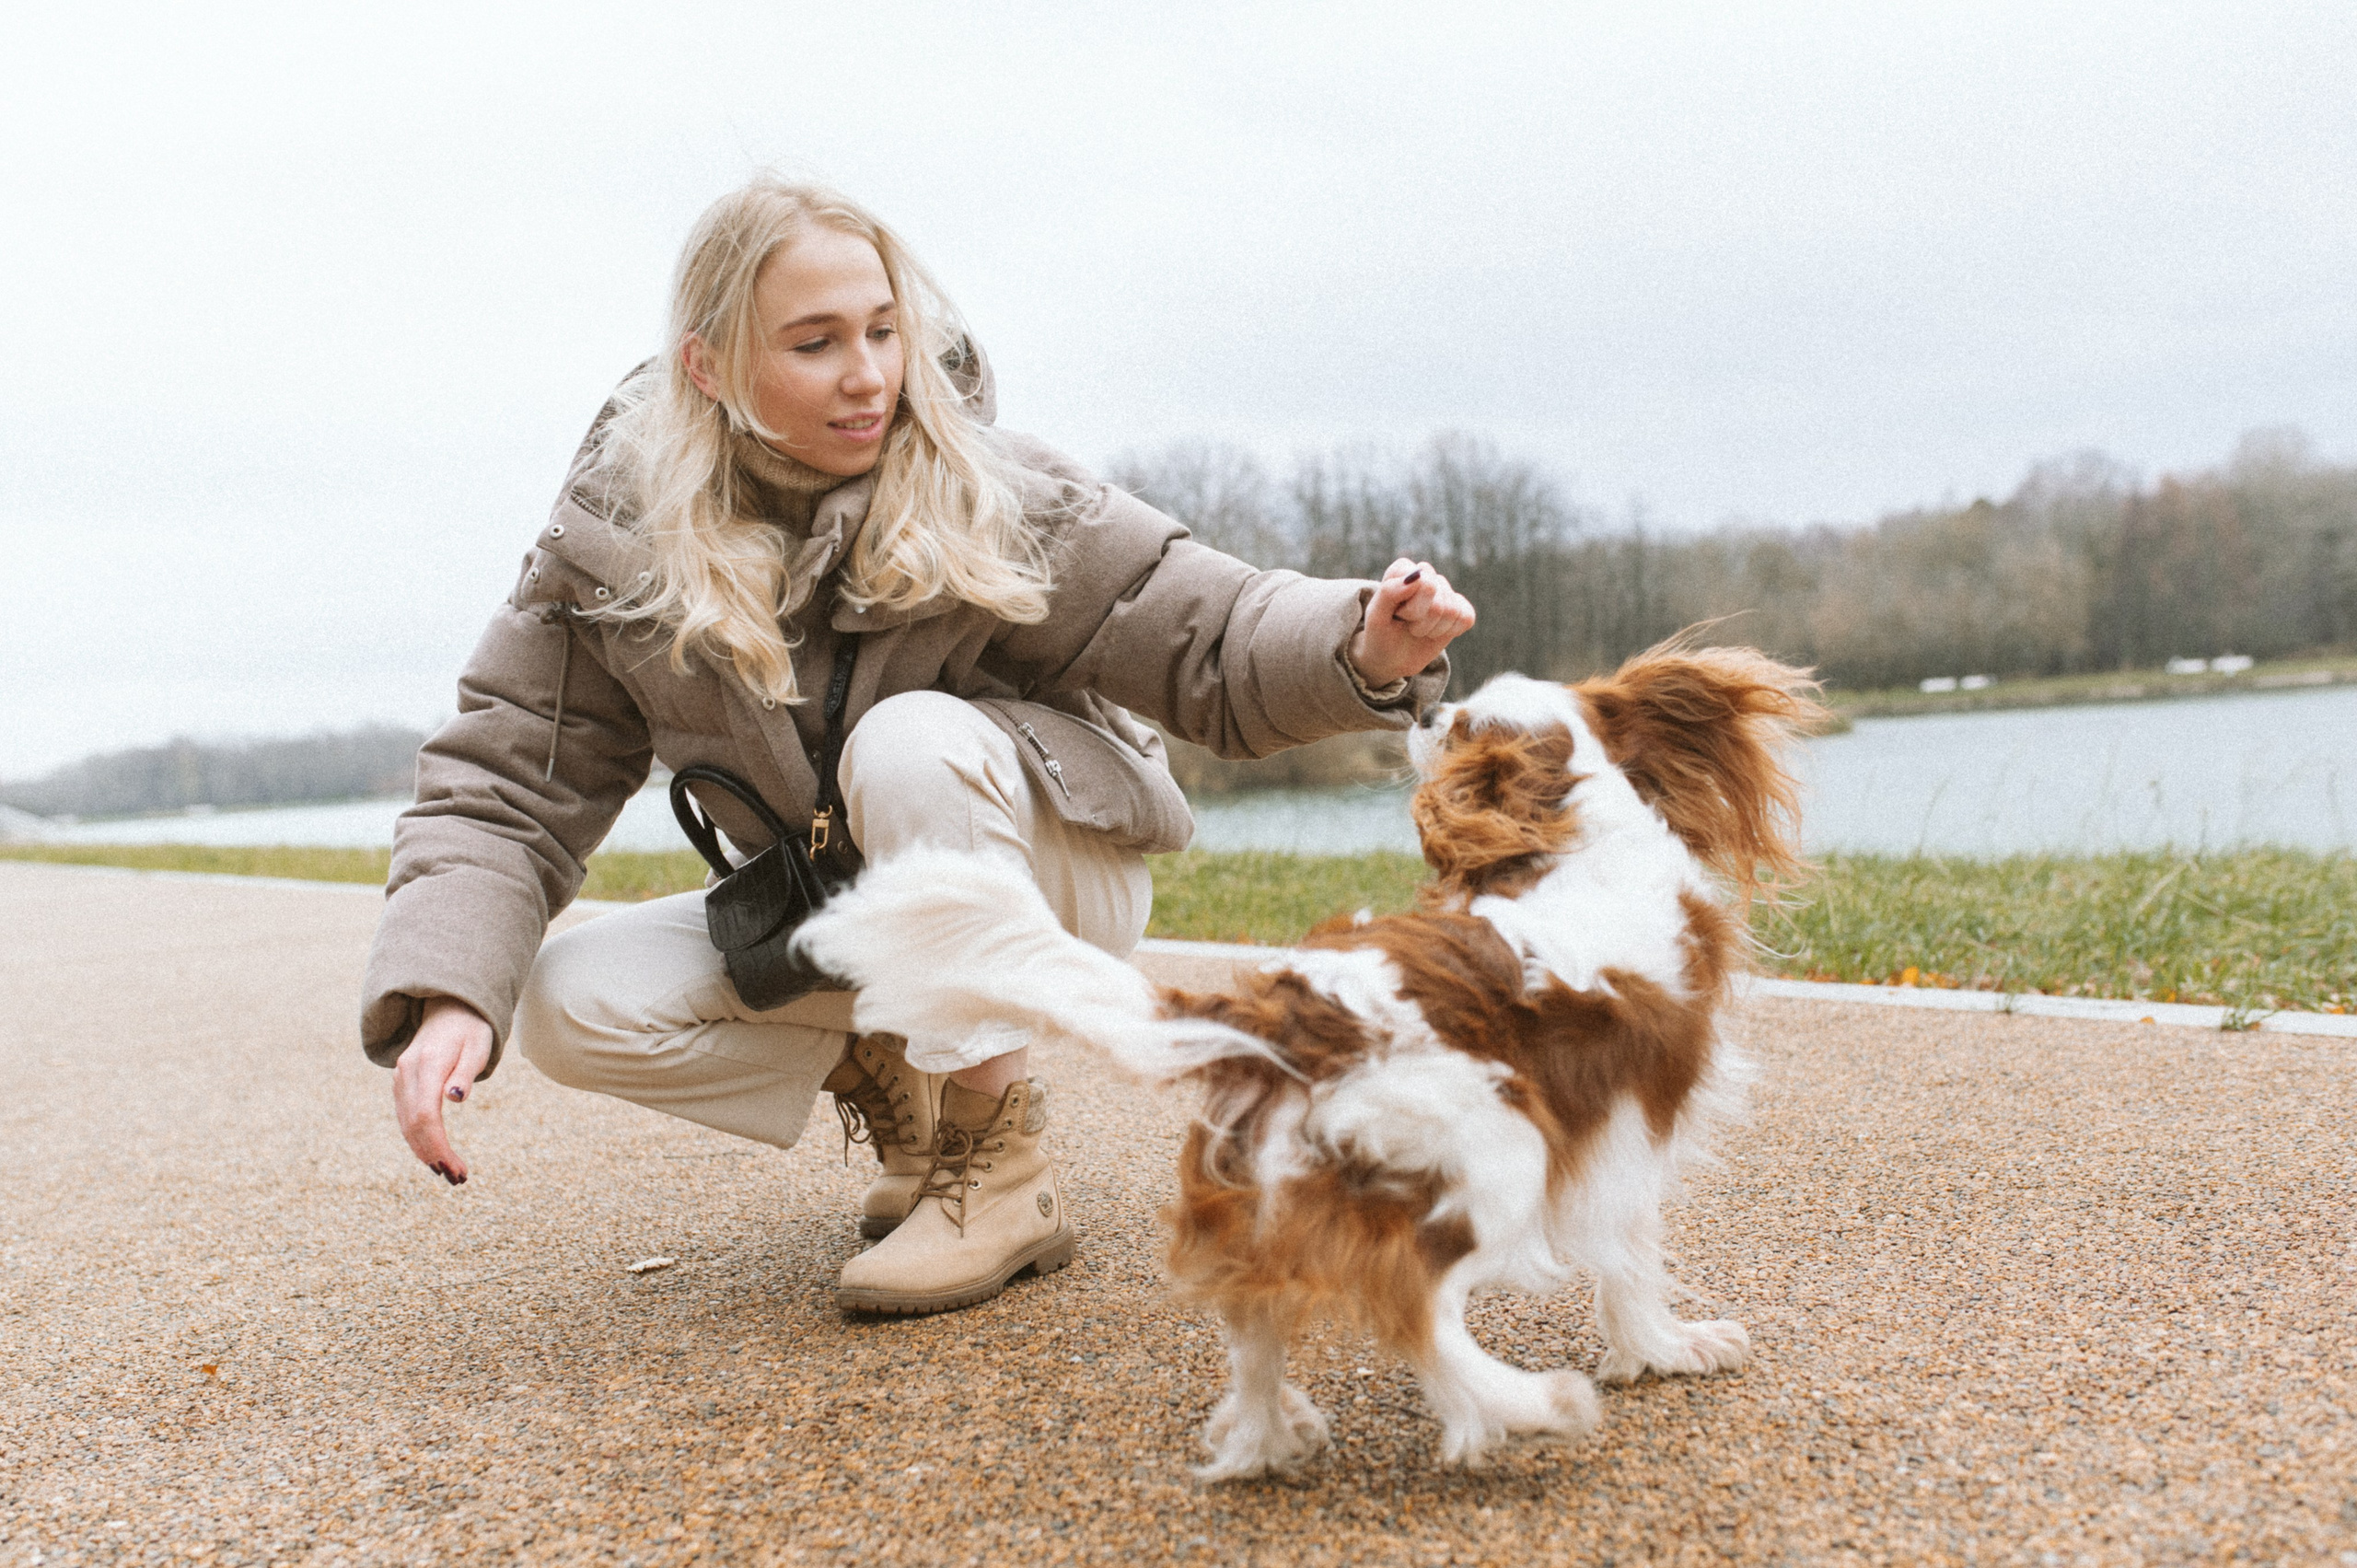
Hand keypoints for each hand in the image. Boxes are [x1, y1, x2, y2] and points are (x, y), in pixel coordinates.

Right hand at [393, 998, 494, 1184]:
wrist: (450, 1010)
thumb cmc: (471, 1030)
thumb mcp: (478, 1046)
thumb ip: (466, 1072)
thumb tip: (456, 1098)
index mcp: (427, 1064)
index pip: (425, 1115)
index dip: (437, 1145)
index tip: (454, 1167)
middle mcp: (408, 1072)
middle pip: (413, 1125)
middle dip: (433, 1155)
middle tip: (457, 1178)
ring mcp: (401, 1078)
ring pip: (406, 1124)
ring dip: (425, 1152)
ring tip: (449, 1173)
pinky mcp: (402, 1084)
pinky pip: (406, 1117)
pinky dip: (417, 1139)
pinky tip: (433, 1155)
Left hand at [1347, 559, 1476, 686]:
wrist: (1391, 658)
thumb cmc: (1380, 635)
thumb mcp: (1376, 618)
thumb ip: (1389, 592)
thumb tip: (1418, 576)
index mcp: (1402, 570)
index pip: (1424, 583)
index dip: (1410, 609)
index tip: (1396, 615)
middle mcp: (1425, 574)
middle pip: (1438, 600)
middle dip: (1421, 621)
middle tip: (1407, 624)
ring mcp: (1444, 590)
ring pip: (1452, 610)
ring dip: (1432, 629)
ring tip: (1417, 629)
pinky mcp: (1460, 607)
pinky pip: (1466, 617)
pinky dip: (1450, 632)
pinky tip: (1435, 632)